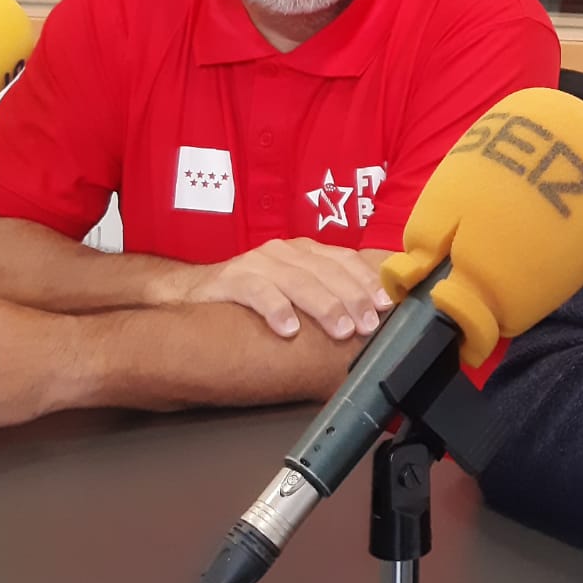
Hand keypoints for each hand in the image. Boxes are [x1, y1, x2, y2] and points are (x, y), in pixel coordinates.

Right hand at [160, 239, 395, 340]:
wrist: (195, 293)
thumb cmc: (256, 296)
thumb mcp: (295, 292)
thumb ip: (327, 297)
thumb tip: (372, 321)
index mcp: (305, 252)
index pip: (344, 260)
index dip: (367, 280)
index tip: (386, 304)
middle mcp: (284, 252)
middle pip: (325, 271)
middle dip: (351, 298)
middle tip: (368, 324)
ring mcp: (257, 262)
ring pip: (297, 280)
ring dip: (323, 305)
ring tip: (340, 330)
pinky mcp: (231, 278)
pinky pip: (257, 291)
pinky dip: (276, 309)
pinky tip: (289, 329)